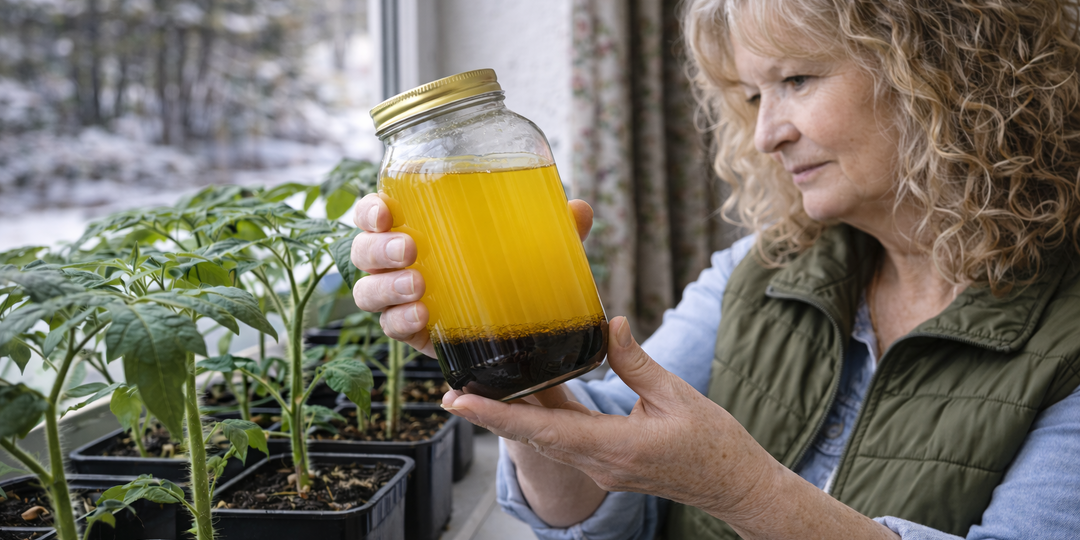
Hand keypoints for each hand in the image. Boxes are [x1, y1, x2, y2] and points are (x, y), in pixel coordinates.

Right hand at [349, 193, 594, 356]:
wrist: (518, 331)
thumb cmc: (513, 270)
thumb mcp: (535, 247)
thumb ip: (554, 230)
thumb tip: (579, 210)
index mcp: (418, 227)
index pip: (377, 212)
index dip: (370, 210)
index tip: (386, 212)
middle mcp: (400, 263)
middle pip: (362, 251)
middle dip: (378, 249)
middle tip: (410, 250)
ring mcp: (402, 300)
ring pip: (368, 292)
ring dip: (385, 288)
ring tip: (418, 286)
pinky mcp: (413, 334)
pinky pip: (391, 329)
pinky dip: (401, 322)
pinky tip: (423, 319)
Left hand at [441, 316, 782, 521]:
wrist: (734, 485)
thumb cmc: (714, 443)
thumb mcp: (676, 396)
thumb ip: (637, 362)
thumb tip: (609, 324)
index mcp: (615, 447)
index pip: (544, 430)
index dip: (497, 416)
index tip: (459, 403)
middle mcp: (599, 463)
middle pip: (534, 436)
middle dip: (491, 415)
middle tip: (452, 393)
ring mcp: (601, 467)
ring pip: (547, 438)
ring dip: (514, 415)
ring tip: (479, 388)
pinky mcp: (606, 462)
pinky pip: (566, 438)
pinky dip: (544, 415)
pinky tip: (533, 388)